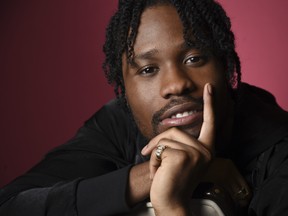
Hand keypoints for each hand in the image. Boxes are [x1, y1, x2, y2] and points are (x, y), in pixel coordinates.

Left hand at [141, 83, 214, 214]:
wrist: (170, 202)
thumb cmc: (173, 180)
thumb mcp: (181, 159)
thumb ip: (180, 144)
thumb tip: (169, 132)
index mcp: (207, 150)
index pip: (210, 122)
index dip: (210, 104)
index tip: (210, 88)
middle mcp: (206, 151)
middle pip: (175, 130)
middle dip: (157, 143)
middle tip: (149, 156)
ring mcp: (196, 153)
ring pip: (165, 138)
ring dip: (154, 153)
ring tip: (158, 169)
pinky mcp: (183, 156)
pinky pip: (160, 148)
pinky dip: (153, 159)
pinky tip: (158, 172)